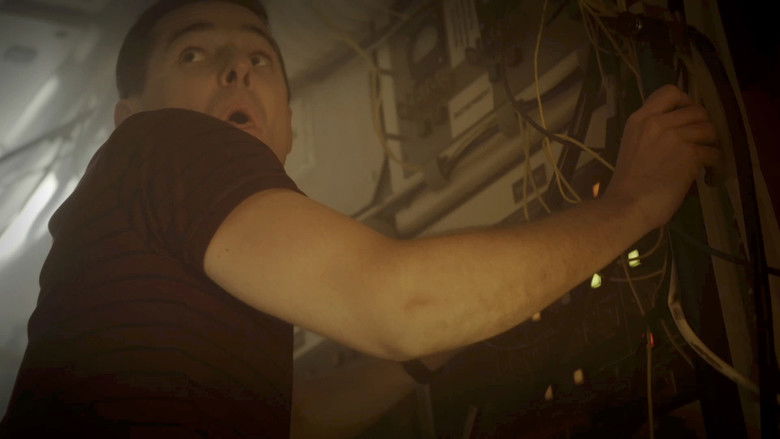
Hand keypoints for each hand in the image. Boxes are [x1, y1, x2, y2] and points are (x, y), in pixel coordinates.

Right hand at [604, 84, 720, 229]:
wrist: (626, 206)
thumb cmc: (626, 184)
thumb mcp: (632, 146)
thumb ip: (651, 133)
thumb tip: (678, 132)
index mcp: (639, 119)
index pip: (669, 92)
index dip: (686, 101)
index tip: (687, 117)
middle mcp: (657, 122)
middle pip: (697, 110)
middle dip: (703, 127)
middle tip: (701, 143)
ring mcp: (675, 137)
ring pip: (709, 130)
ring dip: (711, 146)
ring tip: (706, 163)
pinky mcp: (690, 154)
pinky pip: (714, 153)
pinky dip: (715, 167)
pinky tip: (708, 178)